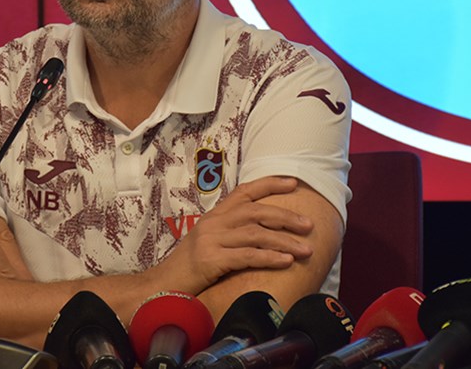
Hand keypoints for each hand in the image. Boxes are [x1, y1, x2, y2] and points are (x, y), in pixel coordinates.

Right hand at [156, 176, 314, 294]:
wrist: (161, 287)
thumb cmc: (189, 269)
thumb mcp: (210, 243)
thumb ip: (231, 234)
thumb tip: (265, 234)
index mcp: (214, 216)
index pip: (244, 192)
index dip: (269, 184)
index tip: (293, 183)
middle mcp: (213, 223)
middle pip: (256, 212)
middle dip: (286, 217)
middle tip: (309, 225)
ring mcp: (210, 240)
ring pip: (256, 234)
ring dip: (285, 241)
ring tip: (306, 250)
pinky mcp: (210, 260)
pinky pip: (246, 256)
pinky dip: (269, 257)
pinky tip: (286, 262)